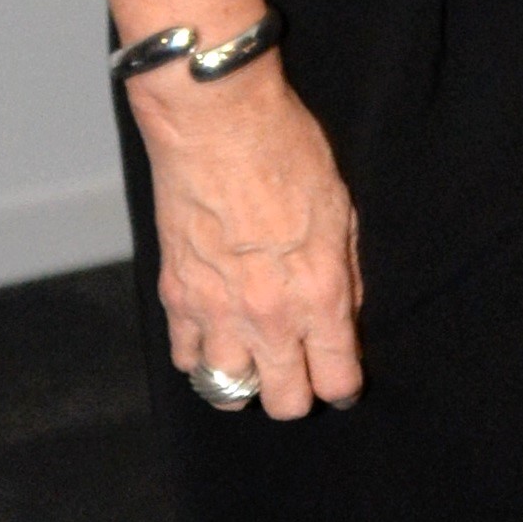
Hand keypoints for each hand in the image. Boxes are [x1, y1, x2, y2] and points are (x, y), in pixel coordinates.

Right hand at [126, 57, 362, 420]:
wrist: (215, 120)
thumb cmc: (285, 151)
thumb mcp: (342, 210)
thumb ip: (346, 273)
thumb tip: (344, 314)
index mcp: (319, 295)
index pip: (336, 381)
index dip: (344, 386)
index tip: (342, 377)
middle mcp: (268, 316)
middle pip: (285, 401)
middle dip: (298, 391)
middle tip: (301, 369)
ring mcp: (215, 311)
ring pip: (228, 390)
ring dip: (245, 379)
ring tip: (254, 358)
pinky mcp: (175, 294)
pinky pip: (185, 357)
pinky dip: (200, 356)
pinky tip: (215, 337)